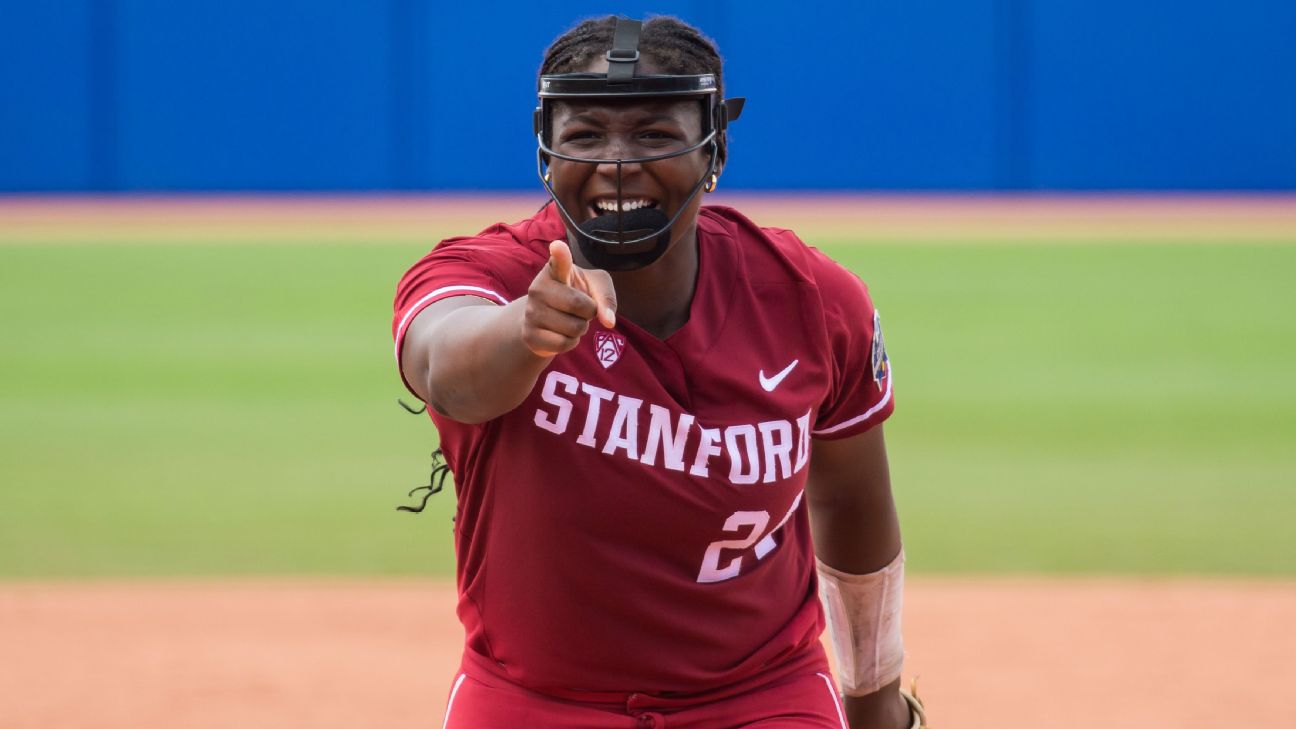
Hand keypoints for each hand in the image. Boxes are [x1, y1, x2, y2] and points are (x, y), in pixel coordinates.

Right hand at [521, 240, 617, 356]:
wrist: (544, 320)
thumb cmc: (575, 295)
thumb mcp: (594, 287)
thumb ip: (606, 297)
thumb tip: (608, 321)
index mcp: (554, 269)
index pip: (558, 261)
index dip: (560, 254)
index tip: (558, 246)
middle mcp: (538, 287)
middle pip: (579, 305)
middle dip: (590, 311)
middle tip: (581, 308)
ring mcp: (531, 312)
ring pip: (574, 328)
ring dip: (580, 328)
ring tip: (569, 320)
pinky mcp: (530, 335)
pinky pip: (564, 344)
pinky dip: (571, 342)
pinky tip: (562, 334)